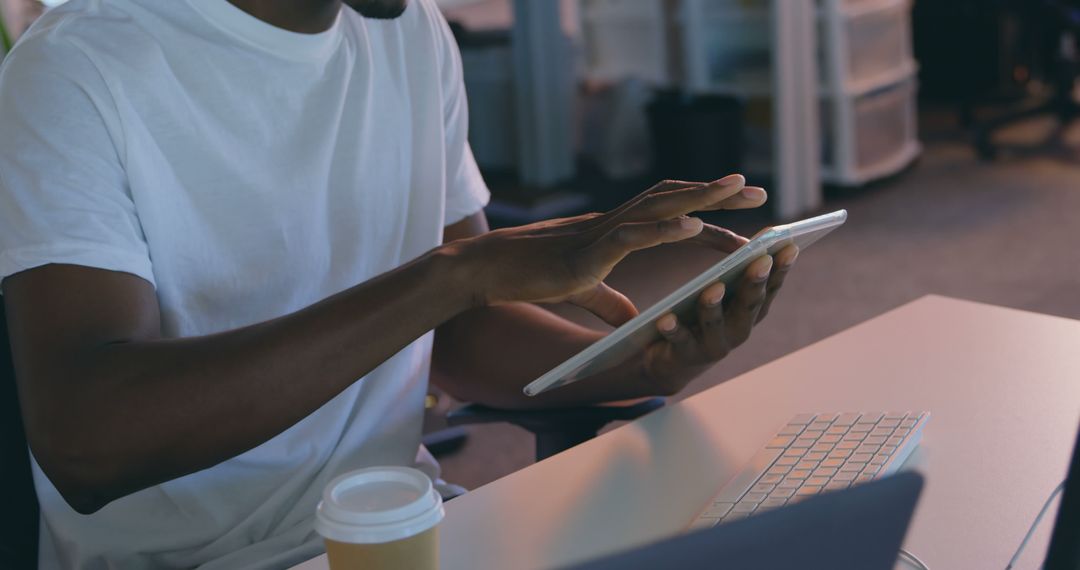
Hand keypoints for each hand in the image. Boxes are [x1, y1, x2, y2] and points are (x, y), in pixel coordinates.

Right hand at [448, 175, 765, 324]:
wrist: (487, 270)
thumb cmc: (529, 275)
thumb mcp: (579, 290)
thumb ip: (609, 301)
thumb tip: (631, 318)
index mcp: (616, 230)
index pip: (670, 212)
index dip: (706, 208)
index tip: (742, 209)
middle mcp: (615, 223)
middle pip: (675, 198)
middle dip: (719, 193)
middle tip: (760, 192)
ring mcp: (602, 233)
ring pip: (659, 206)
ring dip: (700, 197)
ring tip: (737, 189)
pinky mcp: (587, 251)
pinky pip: (633, 234)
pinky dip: (665, 229)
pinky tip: (694, 225)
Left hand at [640, 243, 798, 395]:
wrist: (669, 362)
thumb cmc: (699, 317)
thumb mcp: (719, 293)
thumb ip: (735, 272)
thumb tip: (753, 239)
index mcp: (749, 311)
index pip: (770, 288)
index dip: (782, 269)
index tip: (790, 246)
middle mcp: (737, 331)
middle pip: (748, 306)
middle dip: (755, 283)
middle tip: (761, 261)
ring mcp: (712, 346)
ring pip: (715, 324)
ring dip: (714, 306)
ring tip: (714, 287)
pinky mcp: (684, 356)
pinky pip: (679, 341)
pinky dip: (674, 330)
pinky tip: (666, 318)